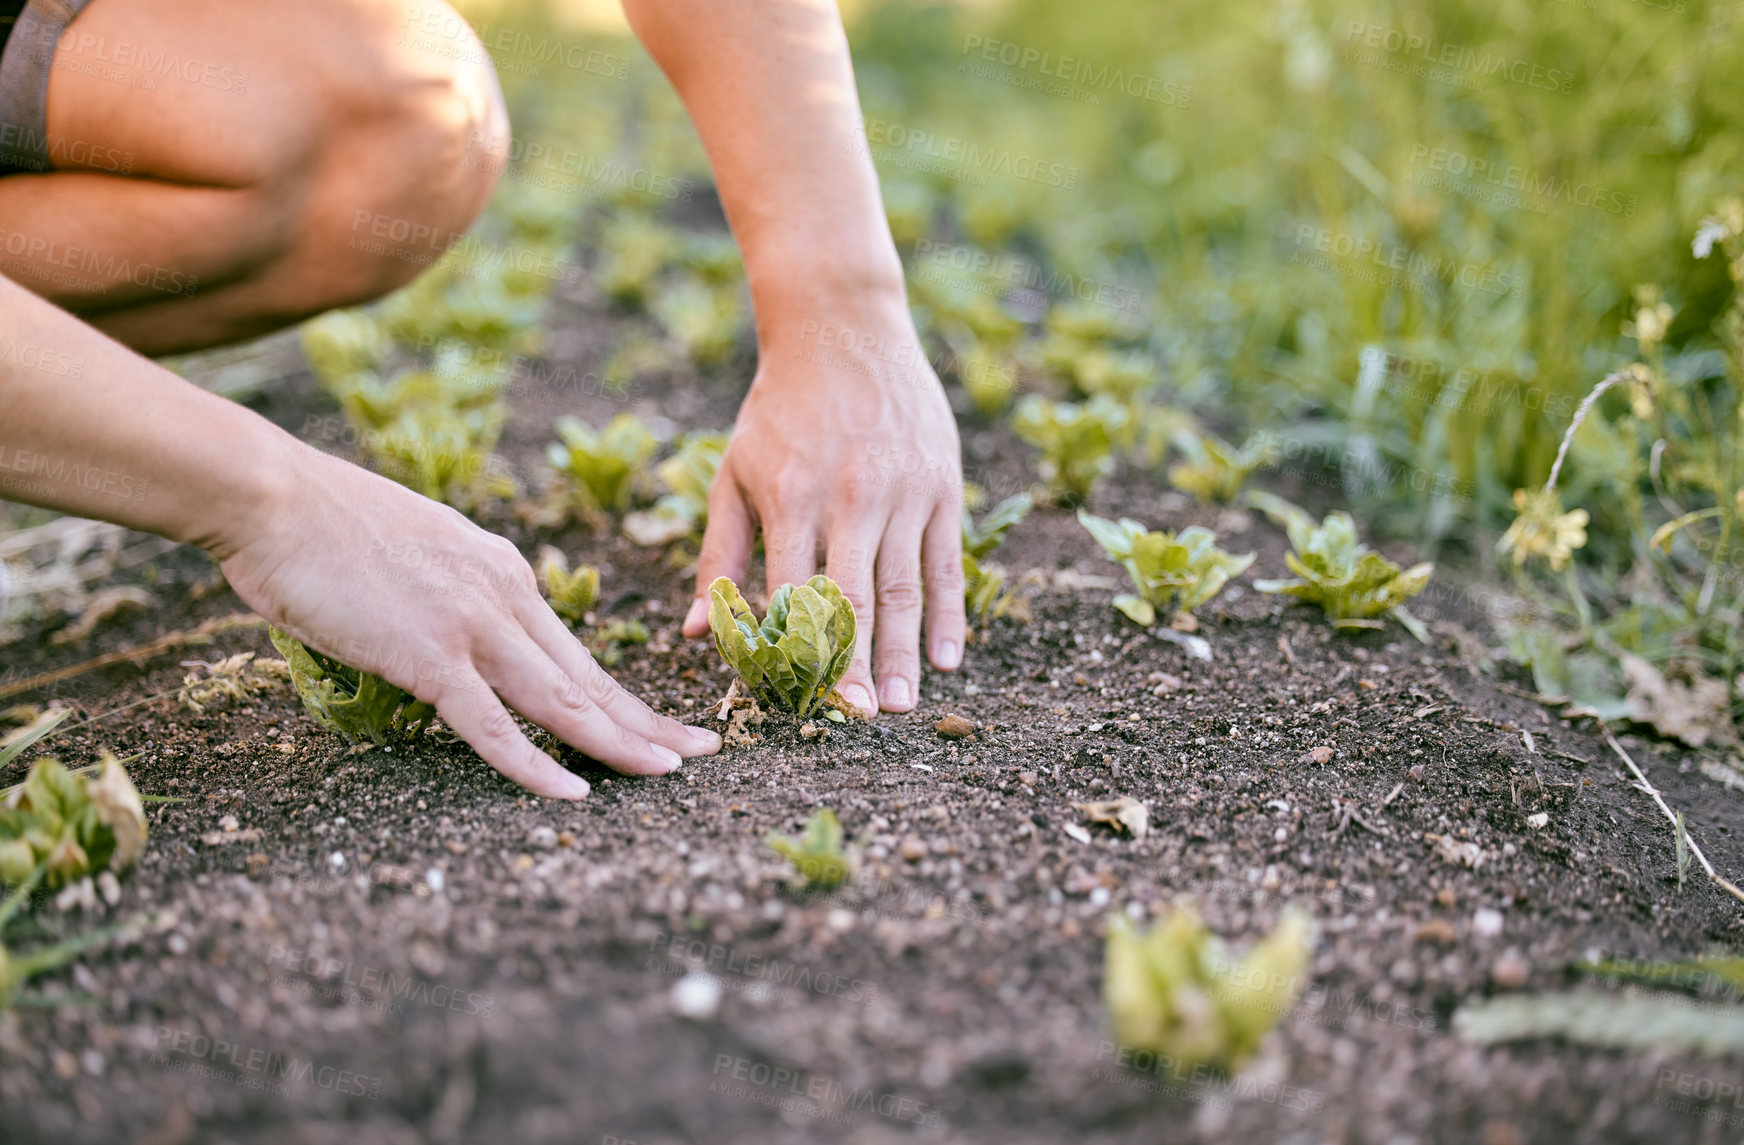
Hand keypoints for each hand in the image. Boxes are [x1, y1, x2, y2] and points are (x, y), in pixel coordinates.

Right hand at [217, 444, 719, 797]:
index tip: (662, 720)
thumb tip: (456, 633)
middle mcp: (504, 596)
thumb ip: (452, 593)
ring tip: (667, 775)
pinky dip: (535, 764)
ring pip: (562, 700)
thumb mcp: (418, 553)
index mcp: (503, 572)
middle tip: (703, 750)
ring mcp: (472, 626)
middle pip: (588, 676)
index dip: (623, 692)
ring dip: (617, 743)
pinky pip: (493, 724)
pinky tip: (574, 794)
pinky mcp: (429, 654)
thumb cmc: (325, 526)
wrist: (273, 496)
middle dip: (648, 720)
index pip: (576, 649)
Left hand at [680, 296, 965, 714]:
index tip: (792, 702)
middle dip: (855, 666)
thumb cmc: (779, 409)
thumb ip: (717, 555)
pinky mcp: (941, 485)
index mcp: (790, 496)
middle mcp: (850, 495)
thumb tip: (693, 630)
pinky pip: (947, 562)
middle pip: (853, 600)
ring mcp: (902, 491)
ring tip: (905, 706)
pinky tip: (949, 657)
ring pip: (905, 587)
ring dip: (905, 652)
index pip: (790, 592)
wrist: (843, 327)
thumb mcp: (733, 473)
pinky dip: (949, 613)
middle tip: (859, 719)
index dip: (792, 652)